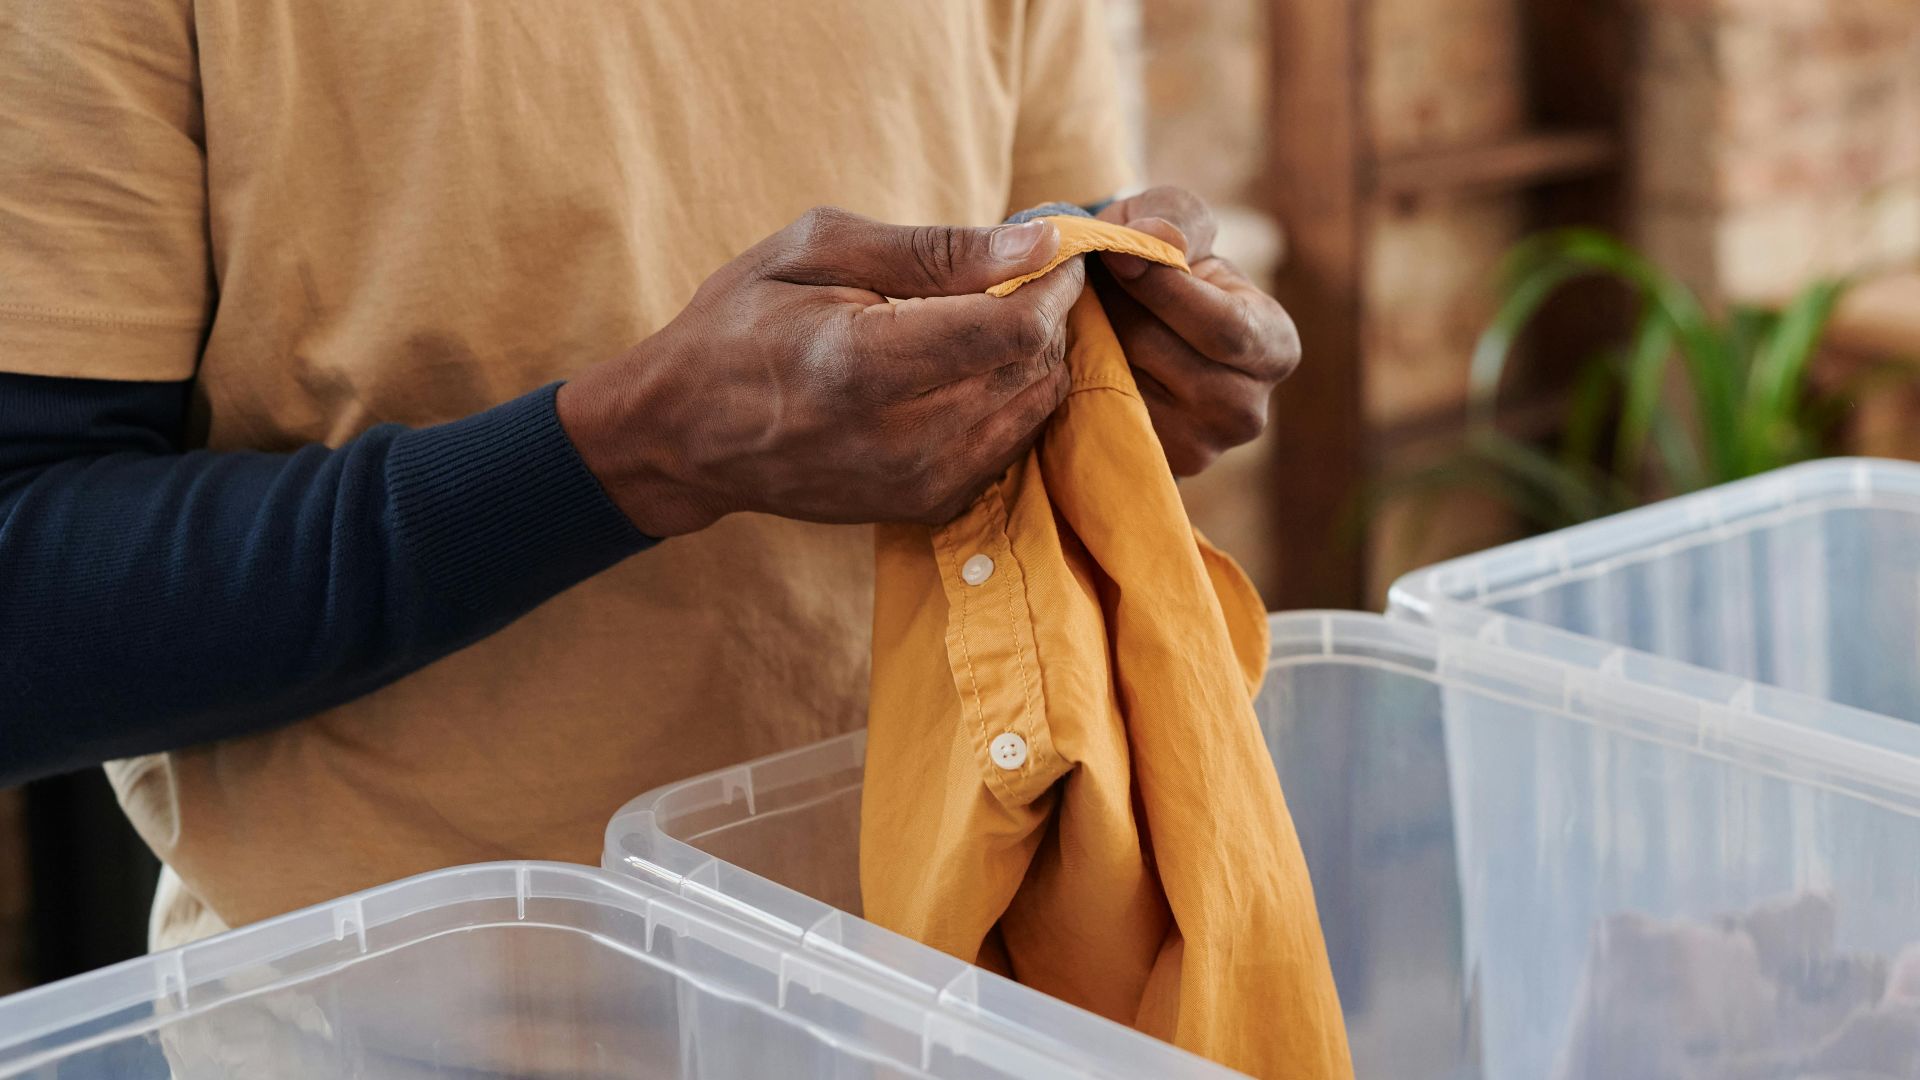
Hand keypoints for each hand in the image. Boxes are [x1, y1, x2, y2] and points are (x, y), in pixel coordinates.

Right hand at [557, 207, 1083, 535]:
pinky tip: (967, 370)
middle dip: (1047, 315)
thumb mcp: (820, 250)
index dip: (1052, 285)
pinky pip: (1012, 446)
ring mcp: (916, 483)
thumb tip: (1041, 246)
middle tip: (1019, 276)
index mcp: (865, 363)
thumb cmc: (743, 322)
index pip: (1012, 330)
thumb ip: (938, 250)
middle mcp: (900, 439)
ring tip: (990, 318)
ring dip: (1033, 359)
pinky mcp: (927, 506)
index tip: (1054, 251)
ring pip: (1034, 411)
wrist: (686, 433)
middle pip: (1033, 370)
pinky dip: (1009, 401)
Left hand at [1092, 187, 1300, 475]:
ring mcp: (1200, 449)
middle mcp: (1248, 411)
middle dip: (1120, 314)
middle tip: (1083, 279)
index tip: (1114, 253)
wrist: (1133, 312)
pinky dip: (1080, 383)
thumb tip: (1158, 240)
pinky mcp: (1150, 467)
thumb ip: (1175, 219)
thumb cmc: (1163, 258)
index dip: (1164, 289)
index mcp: (1275, 347)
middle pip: (1168, 362)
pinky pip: (1103, 418)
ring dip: (1093, 345)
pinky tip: (1076, 351)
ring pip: (1128, 390)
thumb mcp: (1177, 218)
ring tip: (1081, 309)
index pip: (1223, 329)